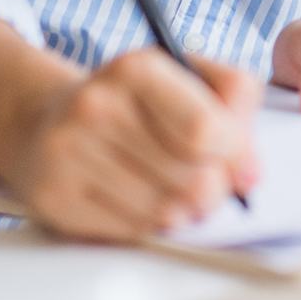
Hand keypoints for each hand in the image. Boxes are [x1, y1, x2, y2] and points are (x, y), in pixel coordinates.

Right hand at [9, 49, 260, 242]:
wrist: (50, 119)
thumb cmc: (134, 100)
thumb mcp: (189, 76)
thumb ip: (236, 104)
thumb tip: (251, 173)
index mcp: (138, 68)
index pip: (204, 129)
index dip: (235, 155)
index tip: (241, 163)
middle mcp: (96, 106)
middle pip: (190, 176)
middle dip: (215, 189)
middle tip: (213, 184)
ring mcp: (69, 154)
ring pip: (164, 210)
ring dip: (186, 211)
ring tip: (180, 192)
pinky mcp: (54, 197)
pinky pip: (131, 231)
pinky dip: (152, 224)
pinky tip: (146, 201)